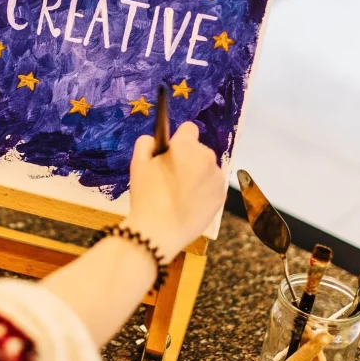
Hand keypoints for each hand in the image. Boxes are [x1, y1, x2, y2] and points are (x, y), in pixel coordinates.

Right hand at [124, 122, 226, 260]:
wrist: (159, 231)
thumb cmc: (146, 195)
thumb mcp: (137, 163)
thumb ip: (146, 143)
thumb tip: (154, 140)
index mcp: (187, 146)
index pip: (189, 129)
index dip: (178, 140)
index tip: (169, 154)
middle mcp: (207, 157)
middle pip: (198, 151)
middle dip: (188, 159)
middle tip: (170, 178)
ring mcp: (217, 178)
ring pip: (206, 169)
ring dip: (197, 175)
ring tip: (180, 195)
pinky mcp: (222, 196)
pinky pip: (212, 187)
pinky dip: (204, 192)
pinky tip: (189, 205)